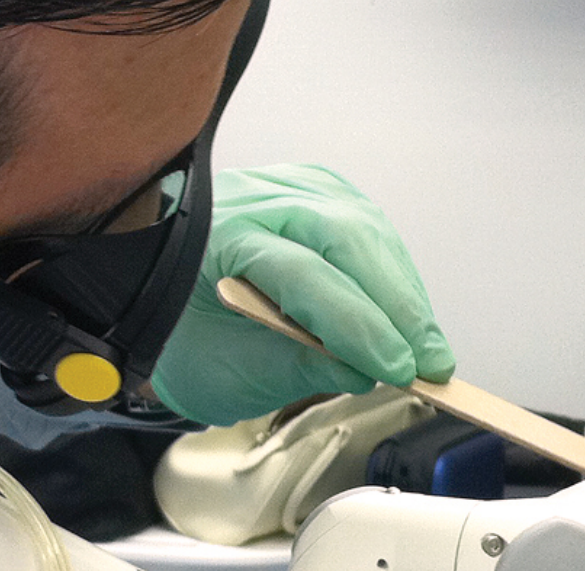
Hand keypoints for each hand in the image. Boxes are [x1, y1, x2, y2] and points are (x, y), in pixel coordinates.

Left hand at [150, 164, 455, 425]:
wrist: (154, 293)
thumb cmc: (184, 331)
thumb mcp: (230, 371)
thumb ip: (300, 369)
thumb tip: (368, 371)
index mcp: (219, 239)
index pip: (305, 275)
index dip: (360, 325)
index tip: (398, 368)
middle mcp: (255, 199)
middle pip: (347, 237)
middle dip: (398, 305)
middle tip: (430, 360)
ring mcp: (287, 186)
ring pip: (365, 228)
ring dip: (402, 290)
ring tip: (424, 345)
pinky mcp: (314, 192)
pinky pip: (368, 226)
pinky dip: (392, 271)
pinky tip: (405, 309)